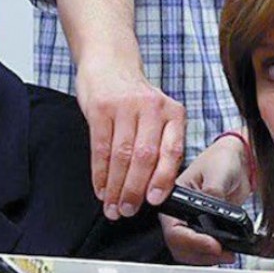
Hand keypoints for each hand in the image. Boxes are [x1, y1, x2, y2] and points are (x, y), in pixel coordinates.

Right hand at [76, 67, 185, 219]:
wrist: (110, 62)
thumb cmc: (136, 97)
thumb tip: (159, 188)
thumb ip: (162, 144)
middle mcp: (152, 108)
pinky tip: (100, 188)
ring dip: (115, 187)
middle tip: (128, 210)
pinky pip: (100, 148)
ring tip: (112, 206)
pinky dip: (99, 173)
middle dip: (135, 189)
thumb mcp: (159, 115)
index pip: (172, 151)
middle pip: (144, 157)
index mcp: (174, 113)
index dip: (163, 179)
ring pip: (121, 156)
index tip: (154, 201)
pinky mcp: (100, 108)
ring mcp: (125, 107)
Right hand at [161, 134, 253, 264]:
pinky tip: (227, 251)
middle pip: (179, 246)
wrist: (237, 162)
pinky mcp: (204, 230)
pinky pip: (202, 251)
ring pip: (189, 253)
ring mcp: (191, 223)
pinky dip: (213, 256)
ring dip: (208, 258)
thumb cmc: (222, 159)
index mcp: (175, 198)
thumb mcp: (218, 173)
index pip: (174, 229)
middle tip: (223, 252)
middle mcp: (179, 214)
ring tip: (228, 254)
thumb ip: (213, 193)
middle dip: (201, 254)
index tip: (214, 244)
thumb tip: (215, 215)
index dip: (193, 242)